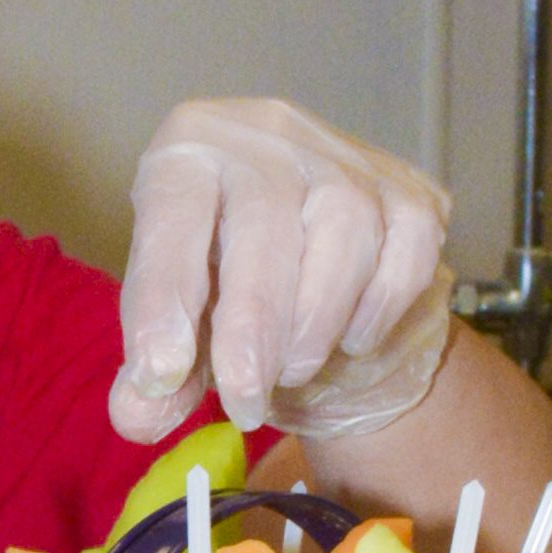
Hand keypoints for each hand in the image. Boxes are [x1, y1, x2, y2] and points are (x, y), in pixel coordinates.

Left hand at [111, 97, 459, 449]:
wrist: (310, 264)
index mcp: (188, 153)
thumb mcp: (176, 328)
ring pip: (346, 227)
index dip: (165, 296)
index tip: (162, 373)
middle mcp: (266, 135)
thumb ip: (154, 376)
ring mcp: (344, 156)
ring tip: (292, 372)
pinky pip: (409, 244)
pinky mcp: (409, 189)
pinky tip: (350, 340)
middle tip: (245, 401)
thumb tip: (142, 416)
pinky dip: (379, 307)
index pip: (173, 214)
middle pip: (265, 222)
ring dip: (316, 321)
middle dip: (253, 328)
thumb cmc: (222, 288)